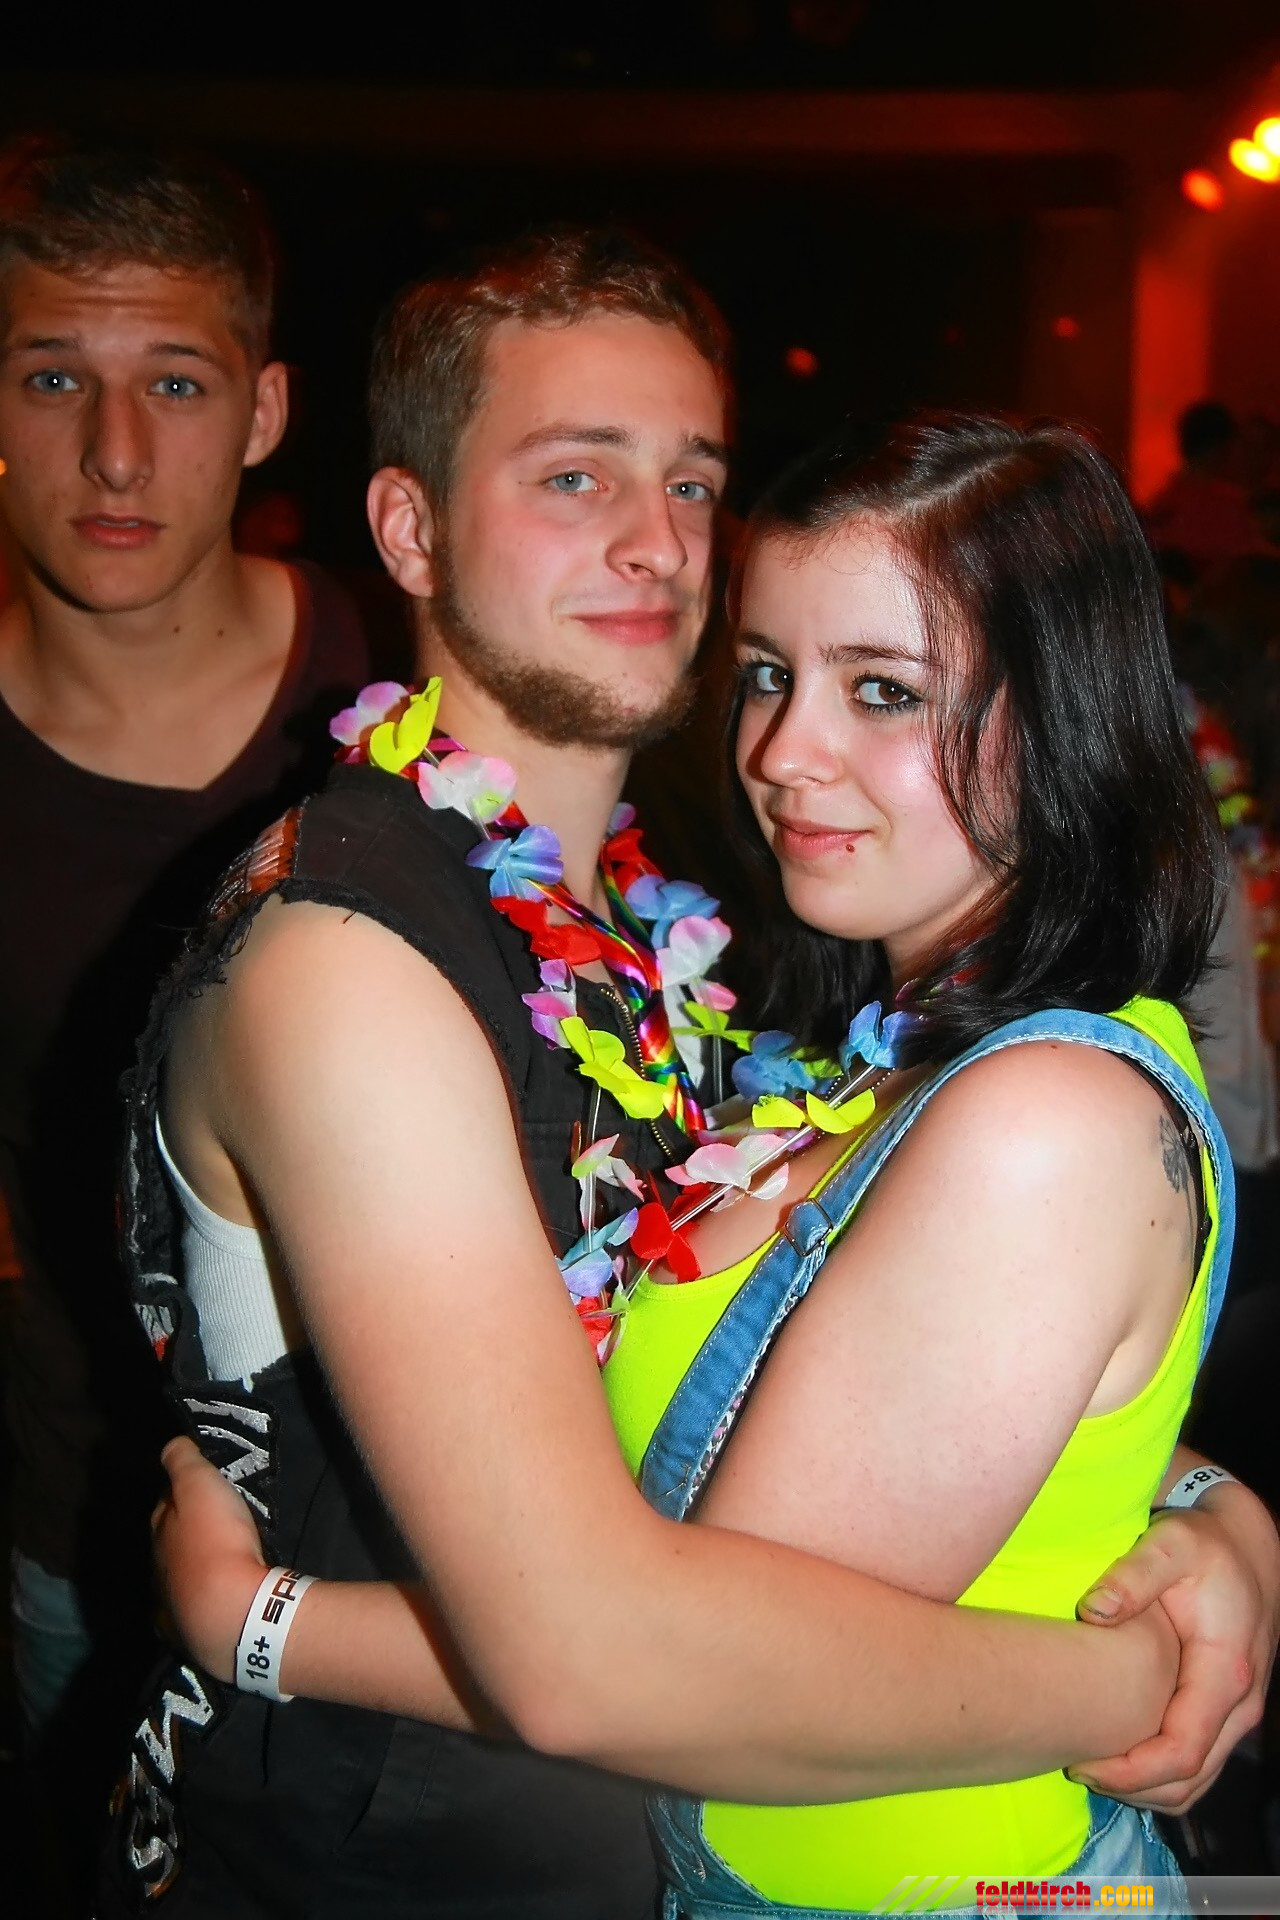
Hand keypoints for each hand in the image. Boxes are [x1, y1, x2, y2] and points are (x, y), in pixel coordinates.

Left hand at [153, 1435, 267, 1682]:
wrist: (232, 1610)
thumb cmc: (217, 1540)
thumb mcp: (200, 1485)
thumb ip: (182, 1460)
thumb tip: (171, 1446)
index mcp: (160, 1526)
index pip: (165, 1500)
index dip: (182, 1489)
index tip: (204, 1483)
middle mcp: (158, 1562)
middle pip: (170, 1537)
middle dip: (186, 1528)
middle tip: (217, 1518)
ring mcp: (169, 1598)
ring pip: (177, 1572)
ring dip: (192, 1563)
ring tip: (219, 1555)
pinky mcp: (187, 1628)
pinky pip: (184, 1608)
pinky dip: (192, 1599)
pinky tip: (205, 1598)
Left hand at [1070, 1488, 1279, 1811]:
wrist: (1247, 1544)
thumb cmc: (1205, 1545)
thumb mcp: (1168, 1546)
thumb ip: (1131, 1576)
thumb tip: (1092, 1610)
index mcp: (1225, 1672)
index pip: (1182, 1752)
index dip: (1131, 1772)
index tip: (1082, 1763)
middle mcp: (1240, 1703)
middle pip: (1190, 1780)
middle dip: (1132, 1788)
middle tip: (1075, 1768)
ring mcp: (1238, 1712)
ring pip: (1198, 1780)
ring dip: (1146, 1787)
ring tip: (1090, 1765)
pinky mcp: (1228, 1709)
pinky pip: (1200, 1760)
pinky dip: (1161, 1773)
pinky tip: (1119, 1753)